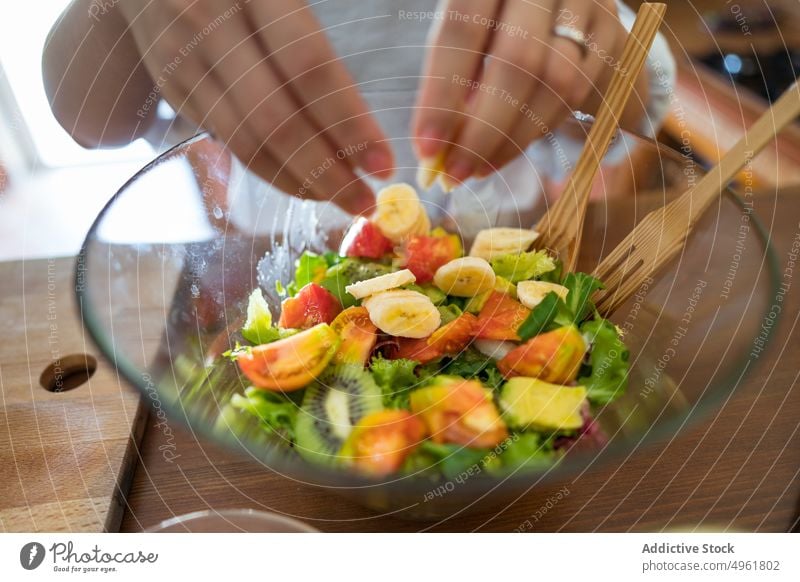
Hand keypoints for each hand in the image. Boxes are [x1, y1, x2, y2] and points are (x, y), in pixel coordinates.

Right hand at [118, 0, 392, 213]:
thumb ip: (309, 52)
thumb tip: (357, 134)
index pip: (310, 68)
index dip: (350, 123)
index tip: (383, 164)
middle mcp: (212, 24)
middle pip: (277, 118)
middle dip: (327, 171)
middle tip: (365, 201)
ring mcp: (185, 60)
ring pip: (248, 140)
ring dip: (301, 181)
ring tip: (341, 198)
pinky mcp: (174, 87)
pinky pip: (229, 141)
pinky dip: (272, 170)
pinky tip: (304, 182)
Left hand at [412, 0, 635, 187]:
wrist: (562, 2)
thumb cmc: (495, 19)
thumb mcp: (468, 29)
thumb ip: (454, 74)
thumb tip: (435, 147)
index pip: (463, 27)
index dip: (442, 92)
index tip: (425, 148)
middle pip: (518, 61)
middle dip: (483, 130)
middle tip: (454, 175)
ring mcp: (589, 4)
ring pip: (556, 83)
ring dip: (512, 138)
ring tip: (477, 168)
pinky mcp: (616, 35)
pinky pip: (579, 94)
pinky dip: (538, 129)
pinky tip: (508, 149)